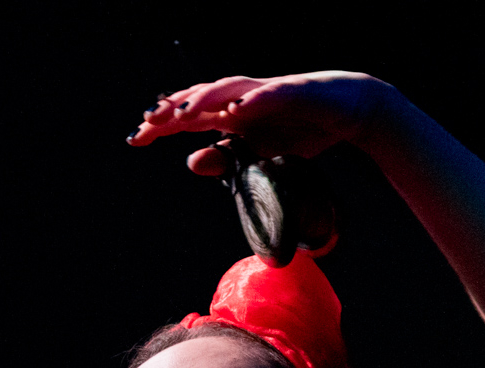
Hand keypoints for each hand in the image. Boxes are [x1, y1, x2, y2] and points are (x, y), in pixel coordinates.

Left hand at [126, 72, 397, 175]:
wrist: (350, 111)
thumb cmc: (302, 128)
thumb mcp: (260, 154)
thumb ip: (227, 159)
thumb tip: (191, 161)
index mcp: (233, 113)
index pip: (190, 117)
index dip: (163, 125)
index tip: (135, 138)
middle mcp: (244, 98)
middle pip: (202, 98)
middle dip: (174, 108)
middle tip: (148, 121)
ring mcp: (268, 92)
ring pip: (229, 90)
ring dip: (204, 99)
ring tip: (183, 113)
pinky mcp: (294, 91)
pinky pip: (270, 94)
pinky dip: (252, 100)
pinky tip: (236, 110)